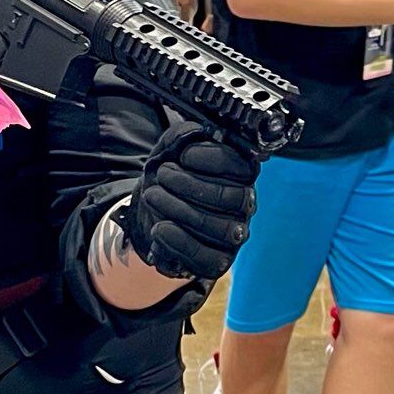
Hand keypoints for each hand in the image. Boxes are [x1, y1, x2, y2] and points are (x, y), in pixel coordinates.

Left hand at [119, 122, 258, 279]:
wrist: (150, 210)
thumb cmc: (167, 178)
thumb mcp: (169, 150)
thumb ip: (182, 136)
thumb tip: (194, 133)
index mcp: (240, 175)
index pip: (242, 167)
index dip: (214, 159)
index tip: (185, 155)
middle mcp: (244, 206)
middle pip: (232, 198)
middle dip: (190, 184)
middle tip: (162, 175)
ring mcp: (233, 235)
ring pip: (220, 228)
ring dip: (180, 209)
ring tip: (153, 195)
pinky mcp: (218, 260)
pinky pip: (208, 258)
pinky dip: (180, 242)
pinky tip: (160, 227)